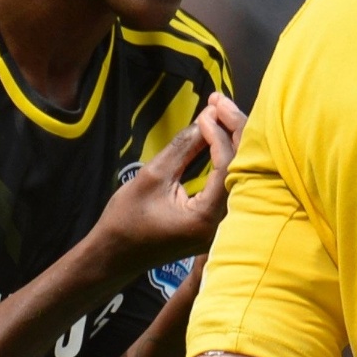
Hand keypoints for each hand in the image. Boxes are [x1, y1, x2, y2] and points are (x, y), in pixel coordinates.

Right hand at [91, 94, 245, 275]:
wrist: (115, 255)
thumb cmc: (126, 221)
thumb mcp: (153, 177)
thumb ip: (182, 148)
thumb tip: (206, 118)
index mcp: (207, 218)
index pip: (228, 166)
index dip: (221, 134)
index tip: (208, 111)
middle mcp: (222, 223)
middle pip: (242, 167)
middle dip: (233, 129)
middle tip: (219, 101)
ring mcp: (221, 224)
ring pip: (238, 172)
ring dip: (231, 139)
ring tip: (219, 110)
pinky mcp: (216, 219)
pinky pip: (229, 181)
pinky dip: (226, 155)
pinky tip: (219, 133)